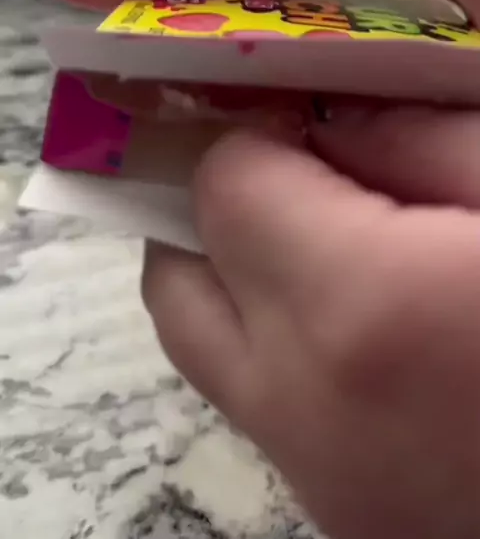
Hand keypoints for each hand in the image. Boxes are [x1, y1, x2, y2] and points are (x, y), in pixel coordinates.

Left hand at [143, 108, 479, 538]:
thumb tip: (332, 124)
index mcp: (361, 310)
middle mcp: (304, 407)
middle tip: (296, 170)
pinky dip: (279, 344)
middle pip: (176, 278)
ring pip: (206, 349)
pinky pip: (263, 406)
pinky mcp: (346, 518)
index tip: (314, 120)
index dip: (261, 134)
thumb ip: (423, 139)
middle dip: (220, 209)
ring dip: (237, 277)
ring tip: (329, 236)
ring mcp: (316, 479)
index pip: (224, 186)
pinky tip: (371, 322)